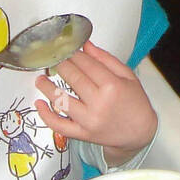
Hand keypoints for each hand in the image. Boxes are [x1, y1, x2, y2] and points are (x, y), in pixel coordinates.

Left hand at [34, 40, 156, 165]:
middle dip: (60, 65)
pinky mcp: (83, 134)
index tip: (66, 48)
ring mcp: (89, 121)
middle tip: (53, 59)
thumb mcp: (128, 76)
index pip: (86, 64)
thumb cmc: (136, 103)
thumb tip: (86, 46)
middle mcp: (99, 104)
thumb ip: (106, 59)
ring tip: (40, 79)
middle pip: (73, 78)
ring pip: (61, 101)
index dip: (73, 54)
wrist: (140, 133)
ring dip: (46, 87)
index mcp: (112, 86)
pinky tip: (40, 104)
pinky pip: (59, 125)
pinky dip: (46, 115)